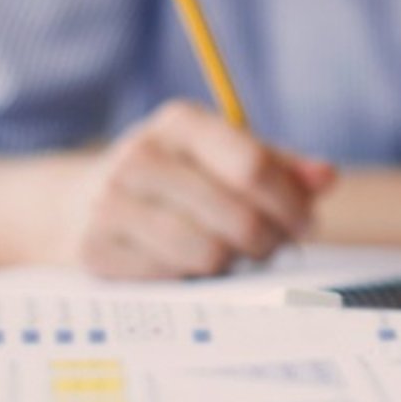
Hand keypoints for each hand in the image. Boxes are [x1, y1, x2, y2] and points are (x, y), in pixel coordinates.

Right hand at [64, 100, 336, 278]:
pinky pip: (174, 278)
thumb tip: (327, 177)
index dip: (291, 202)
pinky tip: (191, 265)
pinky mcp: (95, 249)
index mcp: (179, 123)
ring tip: (233, 254)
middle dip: (270, 239)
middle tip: (273, 246)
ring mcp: (111, 203)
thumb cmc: (173, 179)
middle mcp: (140, 156)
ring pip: (210, 253)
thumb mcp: (220, 157)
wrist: (73, 205)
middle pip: (238, 216)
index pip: (252, 165)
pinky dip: (194, 278)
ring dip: (234, 263)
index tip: (306, 223)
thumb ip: (279, 165)